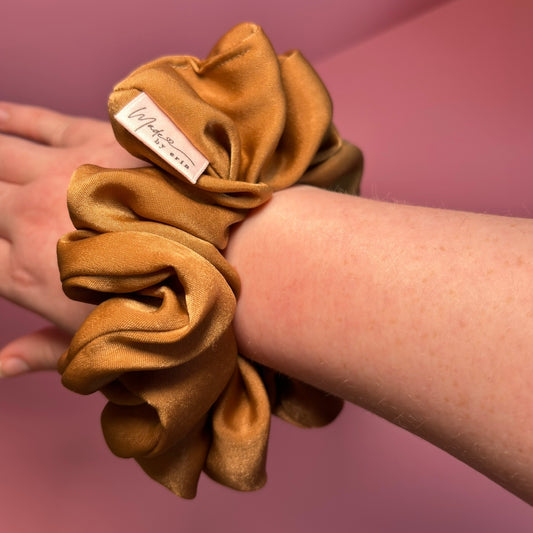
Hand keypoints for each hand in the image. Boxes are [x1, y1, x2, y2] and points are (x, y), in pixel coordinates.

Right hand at [0, 102, 142, 375]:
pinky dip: (11, 118)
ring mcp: (59, 174)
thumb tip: (0, 367)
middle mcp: (28, 217)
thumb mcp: (99, 341)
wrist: (220, 251)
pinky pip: (37, 122)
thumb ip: (43, 351)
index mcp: (24, 273)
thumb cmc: (163, 304)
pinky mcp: (91, 140)